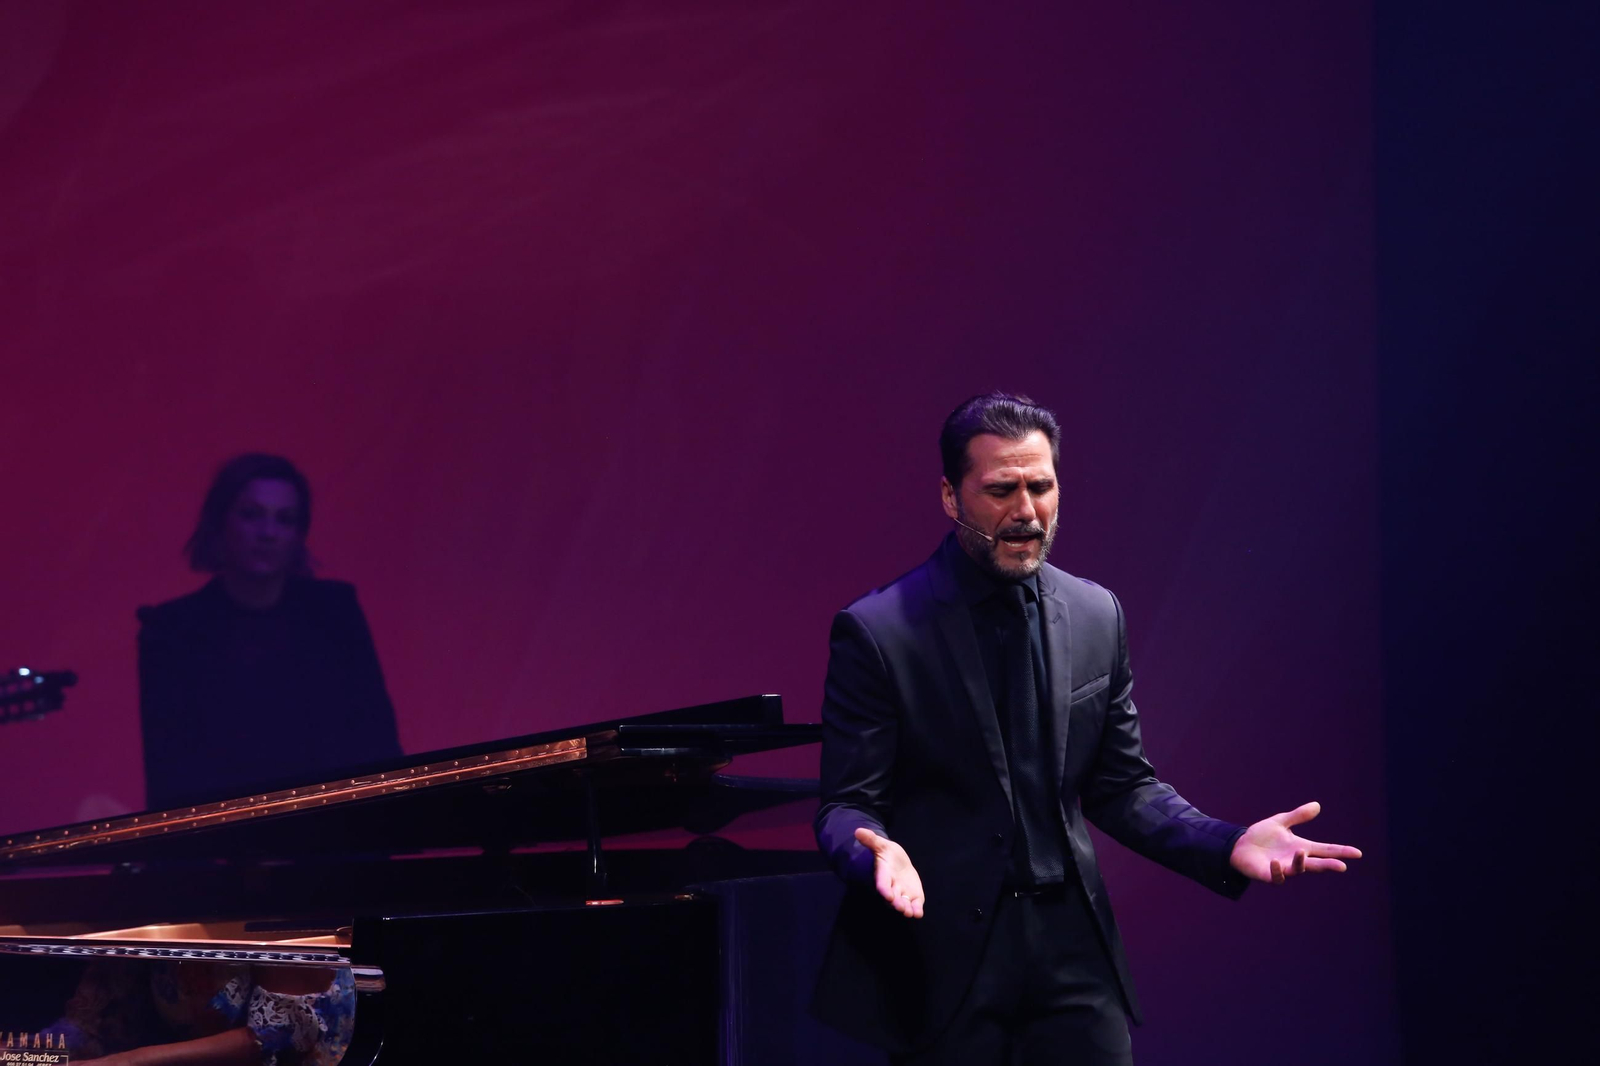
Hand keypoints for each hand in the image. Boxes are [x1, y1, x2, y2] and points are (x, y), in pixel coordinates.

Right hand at [855, 827, 925, 917]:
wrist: (898, 861)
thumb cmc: (887, 852)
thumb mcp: (881, 844)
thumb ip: (871, 840)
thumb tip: (858, 831)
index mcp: (883, 875)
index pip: (882, 884)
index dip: (885, 890)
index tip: (887, 895)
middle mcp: (892, 887)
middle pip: (893, 897)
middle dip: (896, 902)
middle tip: (900, 907)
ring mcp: (903, 893)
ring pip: (903, 903)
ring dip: (906, 908)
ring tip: (910, 913)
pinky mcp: (913, 896)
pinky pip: (914, 904)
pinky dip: (916, 909)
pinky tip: (918, 913)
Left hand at [1229, 801, 1362, 884]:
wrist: (1239, 846)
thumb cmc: (1261, 836)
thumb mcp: (1280, 822)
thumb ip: (1298, 816)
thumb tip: (1317, 805)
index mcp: (1302, 847)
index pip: (1325, 850)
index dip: (1341, 852)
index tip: (1357, 853)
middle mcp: (1295, 860)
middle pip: (1317, 864)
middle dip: (1330, 865)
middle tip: (1342, 866)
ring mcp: (1284, 869)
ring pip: (1298, 870)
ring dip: (1301, 863)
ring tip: (1302, 853)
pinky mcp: (1270, 875)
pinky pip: (1277, 876)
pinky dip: (1278, 870)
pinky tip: (1275, 862)